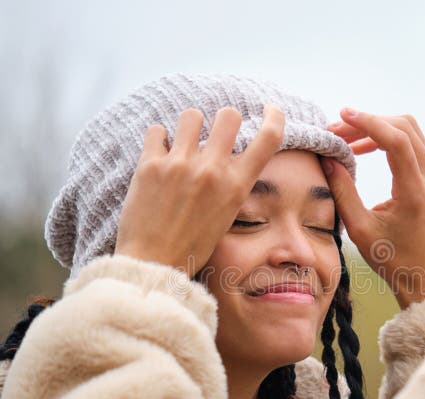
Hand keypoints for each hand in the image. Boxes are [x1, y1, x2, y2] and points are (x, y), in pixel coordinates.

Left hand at [115, 105, 284, 275]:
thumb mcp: (227, 215)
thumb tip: (229, 154)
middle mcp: (212, 170)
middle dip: (224, 120)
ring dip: (190, 126)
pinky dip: (158, 140)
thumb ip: (231, 183)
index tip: (270, 109)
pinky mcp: (150, 165)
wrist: (154, 264)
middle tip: (214, 135)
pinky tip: (158, 156)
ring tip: (182, 144)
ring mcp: (181, 165)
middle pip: (229, 114)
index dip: (274, 117)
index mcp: (237, 186)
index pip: (269, 138)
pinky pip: (157, 130)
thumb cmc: (192, 245)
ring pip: (192, 115)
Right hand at [325, 108, 424, 309]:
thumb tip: (328, 160)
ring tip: (347, 139)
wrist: (421, 276)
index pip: (397, 140)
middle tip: (338, 130)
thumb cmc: (390, 258)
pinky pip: (413, 145)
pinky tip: (363, 149)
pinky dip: (387, 139)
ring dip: (378, 128)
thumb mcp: (359, 230)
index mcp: (415, 192)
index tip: (342, 116)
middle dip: (370, 121)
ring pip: (410, 131)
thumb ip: (343, 192)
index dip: (369, 122)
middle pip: (405, 127)